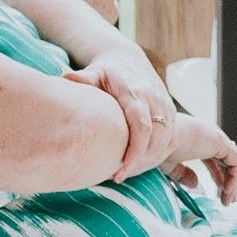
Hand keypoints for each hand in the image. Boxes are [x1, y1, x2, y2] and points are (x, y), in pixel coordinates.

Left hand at [72, 45, 175, 173]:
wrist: (128, 60)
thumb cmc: (107, 72)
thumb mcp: (94, 73)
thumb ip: (83, 78)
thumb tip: (66, 77)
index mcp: (136, 92)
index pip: (141, 127)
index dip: (134, 152)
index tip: (119, 172)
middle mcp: (154, 98)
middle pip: (156, 138)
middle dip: (141, 161)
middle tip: (119, 176)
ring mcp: (165, 104)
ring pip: (166, 139)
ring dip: (150, 158)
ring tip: (126, 170)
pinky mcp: (170, 111)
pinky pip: (170, 136)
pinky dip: (158, 152)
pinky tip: (139, 161)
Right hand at [164, 114, 236, 202]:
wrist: (156, 137)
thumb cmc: (157, 148)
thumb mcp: (169, 164)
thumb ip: (182, 173)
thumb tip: (195, 184)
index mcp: (197, 139)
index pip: (214, 159)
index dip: (218, 177)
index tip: (219, 194)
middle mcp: (209, 137)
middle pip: (225, 162)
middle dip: (228, 182)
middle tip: (227, 200)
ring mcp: (216, 138)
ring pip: (233, 163)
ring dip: (232, 183)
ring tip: (228, 201)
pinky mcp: (221, 142)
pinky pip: (236, 162)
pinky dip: (233, 177)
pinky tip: (226, 191)